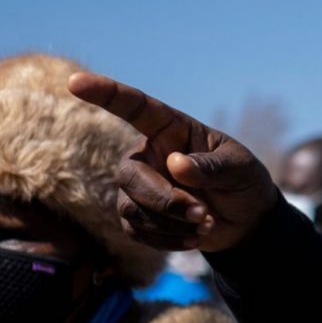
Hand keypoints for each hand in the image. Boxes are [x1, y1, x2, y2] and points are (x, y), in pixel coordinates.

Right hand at [67, 72, 280, 251]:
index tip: (75, 82)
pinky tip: (194, 239)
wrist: (246, 220)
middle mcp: (147, 155)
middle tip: (203, 214)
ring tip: (206, 224)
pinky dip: (167, 240)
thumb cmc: (242, 181)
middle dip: (164, 200)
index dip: (105, 93)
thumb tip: (175, 164)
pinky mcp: (138, 217)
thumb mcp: (240, 169)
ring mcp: (138, 187)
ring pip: (131, 207)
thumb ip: (212, 166)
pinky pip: (136, 231)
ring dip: (169, 222)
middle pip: (129, 175)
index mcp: (170, 130)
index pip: (134, 107)